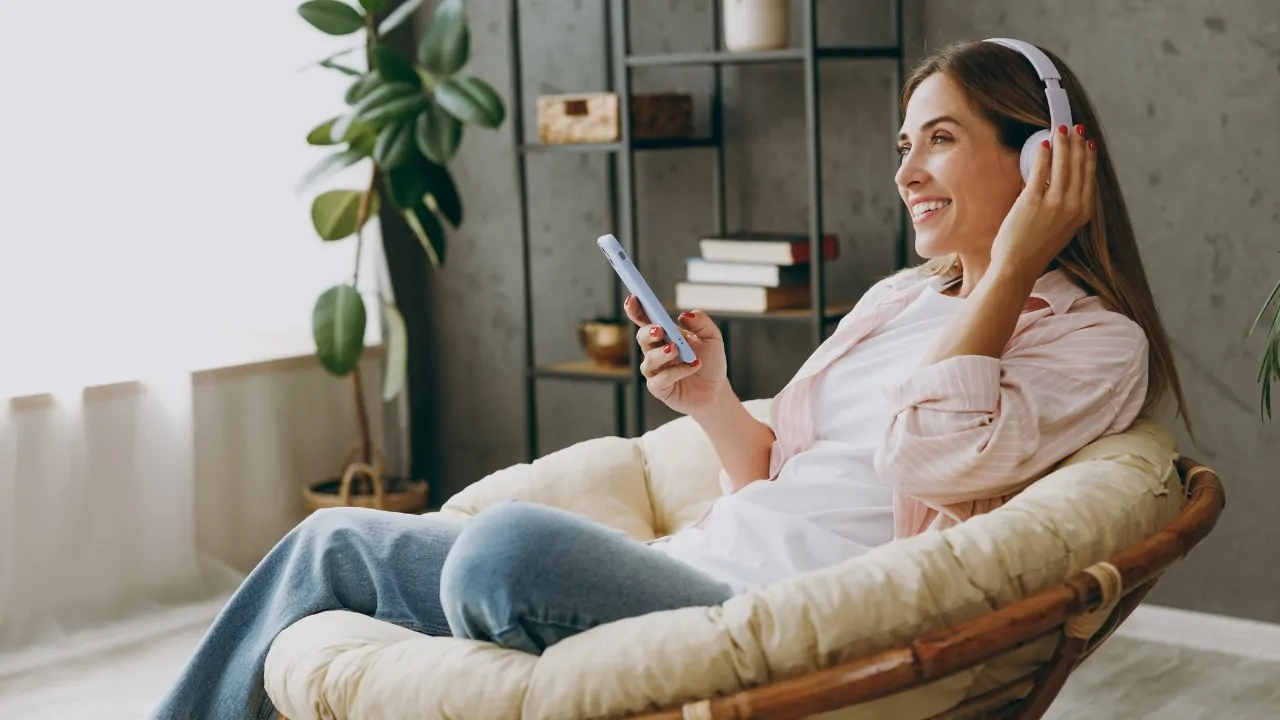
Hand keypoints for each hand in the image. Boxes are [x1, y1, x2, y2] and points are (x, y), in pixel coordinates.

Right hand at [623, 295, 729, 416]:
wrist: (716, 391)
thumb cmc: (711, 362)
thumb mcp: (712, 338)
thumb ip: (702, 322)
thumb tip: (684, 315)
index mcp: (665, 335)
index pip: (645, 320)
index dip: (635, 309)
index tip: (633, 298)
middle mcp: (655, 352)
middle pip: (642, 338)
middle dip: (648, 332)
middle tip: (660, 330)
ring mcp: (655, 371)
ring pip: (648, 360)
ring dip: (661, 353)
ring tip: (676, 350)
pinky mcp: (659, 388)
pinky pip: (660, 380)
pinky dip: (675, 372)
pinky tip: (692, 367)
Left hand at [990, 123, 1096, 283]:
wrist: (1018, 267)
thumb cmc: (1035, 249)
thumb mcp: (1061, 227)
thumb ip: (1065, 206)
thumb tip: (1059, 181)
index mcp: (1082, 213)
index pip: (1089, 176)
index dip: (1088, 156)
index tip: (1087, 141)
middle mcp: (1073, 206)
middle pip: (1078, 166)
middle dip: (1077, 143)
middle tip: (1075, 127)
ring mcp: (1054, 204)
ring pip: (1063, 165)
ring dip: (1063, 144)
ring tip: (1060, 129)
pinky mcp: (1033, 202)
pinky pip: (1041, 172)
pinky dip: (1044, 155)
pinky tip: (1044, 144)